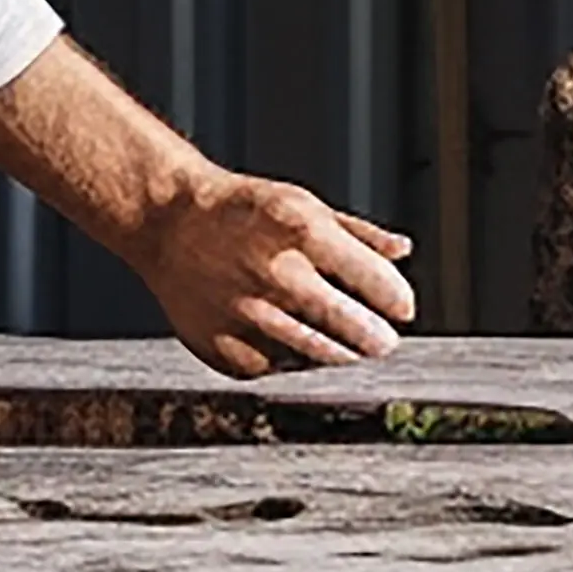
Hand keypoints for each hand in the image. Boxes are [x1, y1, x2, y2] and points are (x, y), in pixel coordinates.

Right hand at [140, 165, 420, 375]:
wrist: (169, 223)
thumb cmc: (243, 212)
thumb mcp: (304, 204)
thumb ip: (358, 234)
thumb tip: (403, 253)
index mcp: (302, 231)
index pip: (371, 279)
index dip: (396, 301)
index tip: (404, 310)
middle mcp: (275, 275)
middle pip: (349, 326)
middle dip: (376, 339)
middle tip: (383, 342)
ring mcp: (248, 316)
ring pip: (318, 354)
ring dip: (341, 352)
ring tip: (347, 345)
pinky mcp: (224, 348)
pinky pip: (277, 366)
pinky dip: (292, 358)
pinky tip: (292, 341)